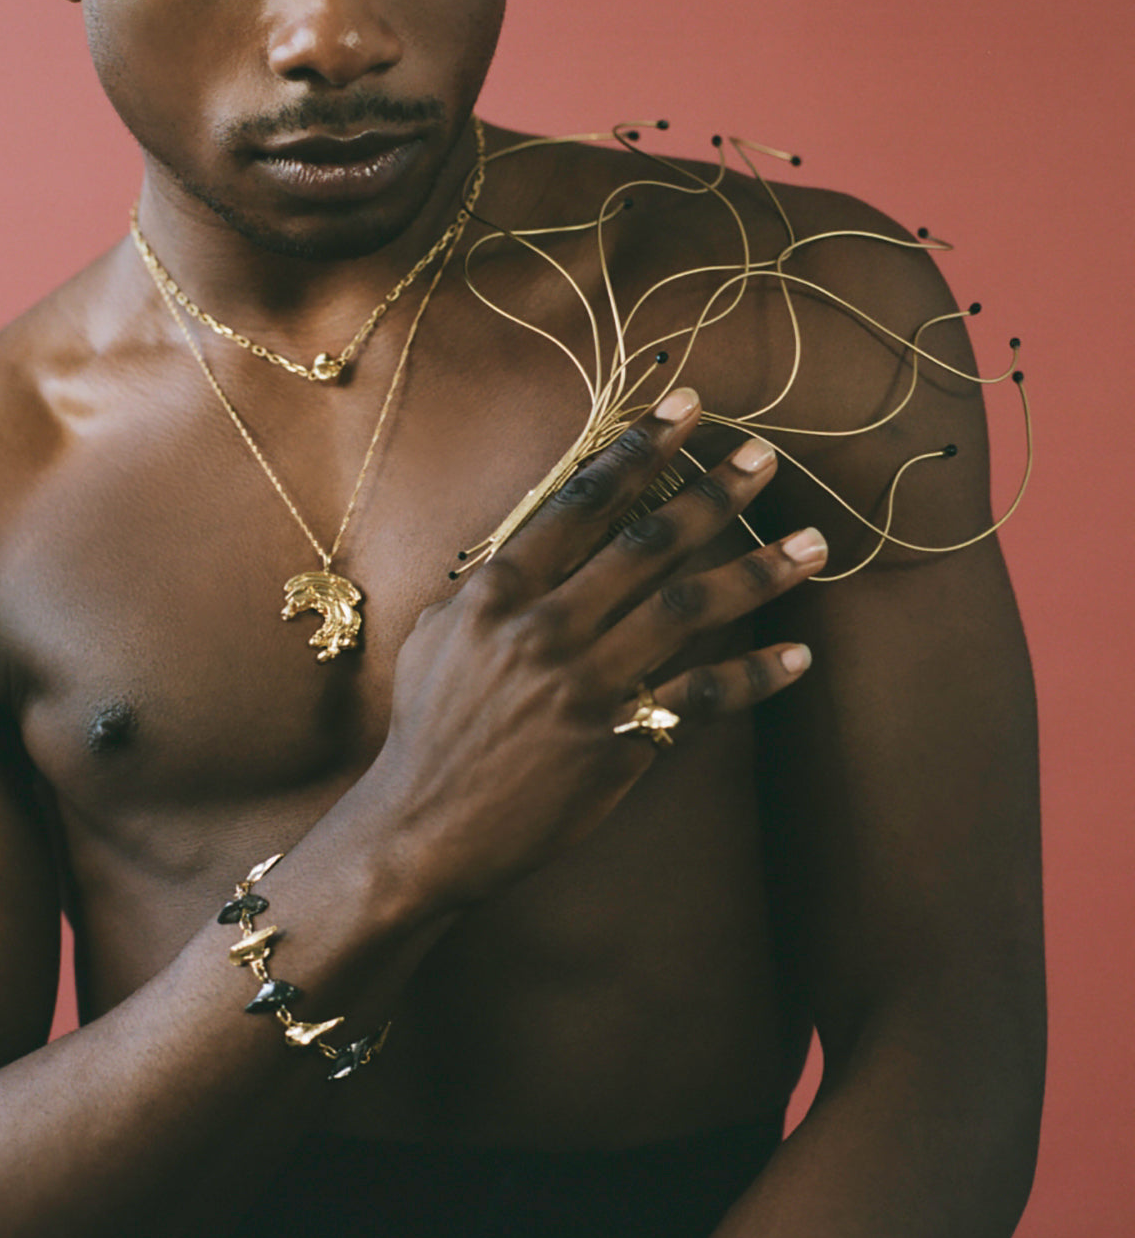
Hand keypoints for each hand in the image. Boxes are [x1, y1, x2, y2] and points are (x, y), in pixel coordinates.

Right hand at [367, 388, 825, 908]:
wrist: (424, 826)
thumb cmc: (430, 727)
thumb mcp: (437, 636)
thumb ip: (490, 584)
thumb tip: (537, 537)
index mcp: (499, 593)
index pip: (580, 503)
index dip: (637, 451)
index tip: (684, 411)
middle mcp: (546, 628)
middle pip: (645, 544)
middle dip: (711, 494)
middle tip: (763, 459)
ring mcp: (585, 685)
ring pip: (685, 611)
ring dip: (755, 572)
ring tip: (813, 543)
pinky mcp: (616, 741)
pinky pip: (698, 698)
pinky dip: (752, 677)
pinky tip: (798, 655)